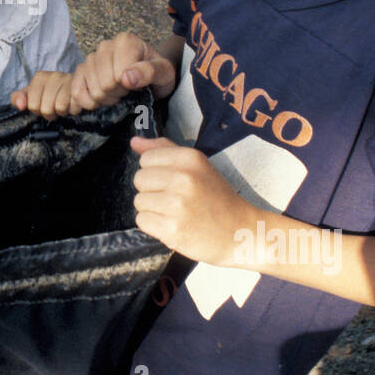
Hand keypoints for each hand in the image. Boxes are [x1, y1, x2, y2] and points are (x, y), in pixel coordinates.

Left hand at [11, 70, 79, 119]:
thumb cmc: (49, 93)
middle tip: (53, 106)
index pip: (33, 106)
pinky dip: (73, 110)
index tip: (42, 104)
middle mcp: (54, 75)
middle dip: (50, 113)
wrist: (74, 86)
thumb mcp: (30, 95)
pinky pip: (74, 107)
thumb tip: (20, 105)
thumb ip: (17, 99)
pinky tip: (72, 103)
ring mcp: (68, 80)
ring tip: (63, 105)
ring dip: (62, 112)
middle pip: (46, 109)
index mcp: (40, 77)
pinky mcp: (81, 88)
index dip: (38, 110)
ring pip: (60, 108)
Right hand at [72, 33, 176, 109]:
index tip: (137, 84)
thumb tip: (127, 78)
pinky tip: (99, 100)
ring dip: (106, 99)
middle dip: (117, 94)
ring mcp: (91, 57)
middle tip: (127, 90)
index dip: (128, 87)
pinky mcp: (81, 70)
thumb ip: (151, 72)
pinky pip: (76, 91)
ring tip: (117, 92)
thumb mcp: (165, 73)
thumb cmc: (157, 74)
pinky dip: (87, 102)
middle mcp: (105, 45)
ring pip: (92, 90)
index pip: (118, 75)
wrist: (150, 77)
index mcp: (125, 41)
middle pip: (104, 84)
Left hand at [130, 136, 256, 266]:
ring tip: (175, 213)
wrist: (240, 233)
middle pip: (139, 179)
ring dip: (153, 209)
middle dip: (152, 190)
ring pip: (139, 201)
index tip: (173, 182)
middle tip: (175, 199)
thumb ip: (165, 150)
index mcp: (190, 158)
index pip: (147, 159)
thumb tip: (134, 142)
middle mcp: (183, 178)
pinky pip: (142, 221)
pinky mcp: (172, 228)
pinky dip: (154, 226)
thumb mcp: (197, 166)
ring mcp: (177, 204)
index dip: (156, 172)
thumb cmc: (217, 198)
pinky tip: (173, 225)